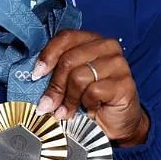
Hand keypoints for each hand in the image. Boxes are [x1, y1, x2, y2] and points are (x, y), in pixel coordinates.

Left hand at [32, 30, 149, 146]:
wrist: (117, 122)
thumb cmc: (92, 99)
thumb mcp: (71, 81)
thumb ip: (58, 72)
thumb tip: (36, 76)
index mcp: (93, 40)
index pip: (66, 37)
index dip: (48, 55)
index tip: (36, 74)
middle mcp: (108, 47)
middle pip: (69, 59)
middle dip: (55, 86)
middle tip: (47, 105)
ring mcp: (118, 64)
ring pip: (79, 76)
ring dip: (69, 99)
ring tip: (67, 111)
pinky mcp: (124, 83)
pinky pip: (93, 91)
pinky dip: (86, 104)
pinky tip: (90, 109)